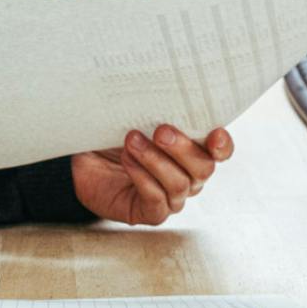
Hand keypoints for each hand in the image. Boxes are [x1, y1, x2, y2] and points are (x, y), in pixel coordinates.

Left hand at [71, 124, 233, 225]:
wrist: (84, 159)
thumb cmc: (115, 135)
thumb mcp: (137, 117)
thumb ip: (158, 111)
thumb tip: (167, 94)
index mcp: (193, 150)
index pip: (220, 151)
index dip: (222, 145)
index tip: (215, 134)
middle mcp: (189, 176)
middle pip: (203, 167)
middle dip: (183, 148)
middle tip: (160, 131)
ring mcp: (172, 197)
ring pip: (179, 184)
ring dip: (155, 160)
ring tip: (131, 141)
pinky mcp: (152, 213)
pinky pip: (157, 200)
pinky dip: (142, 178)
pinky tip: (127, 162)